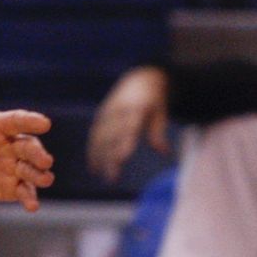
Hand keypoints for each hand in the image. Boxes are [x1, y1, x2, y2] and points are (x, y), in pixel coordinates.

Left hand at [0, 60, 54, 211]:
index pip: (17, 120)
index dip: (30, 121)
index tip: (44, 122)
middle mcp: (11, 144)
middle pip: (29, 147)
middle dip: (38, 153)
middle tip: (45, 160)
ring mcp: (12, 166)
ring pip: (31, 170)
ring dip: (39, 175)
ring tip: (44, 179)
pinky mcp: (10, 186)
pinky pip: (23, 192)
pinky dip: (29, 198)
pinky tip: (31, 206)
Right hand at [86, 66, 169, 182]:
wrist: (139, 78)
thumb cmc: (154, 99)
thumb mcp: (160, 113)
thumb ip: (158, 132)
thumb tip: (164, 153)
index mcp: (135, 108)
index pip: (128, 128)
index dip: (124, 143)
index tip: (121, 159)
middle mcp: (118, 110)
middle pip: (112, 137)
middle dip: (110, 157)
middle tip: (111, 178)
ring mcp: (108, 112)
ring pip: (100, 137)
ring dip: (98, 156)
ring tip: (101, 175)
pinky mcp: (102, 115)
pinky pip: (95, 134)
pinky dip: (93, 150)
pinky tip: (94, 164)